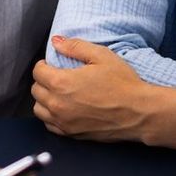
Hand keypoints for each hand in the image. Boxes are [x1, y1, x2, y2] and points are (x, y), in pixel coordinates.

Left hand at [33, 37, 175, 152]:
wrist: (139, 112)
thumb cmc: (123, 83)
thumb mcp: (101, 55)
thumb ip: (75, 46)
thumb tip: (56, 41)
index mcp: (62, 83)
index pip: (38, 72)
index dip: (44, 65)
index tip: (52, 64)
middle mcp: (58, 104)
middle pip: (36, 91)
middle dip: (43, 80)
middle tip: (57, 76)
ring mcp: (64, 122)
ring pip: (39, 109)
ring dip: (44, 99)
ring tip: (58, 93)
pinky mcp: (72, 134)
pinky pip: (50, 125)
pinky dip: (52, 116)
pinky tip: (64, 109)